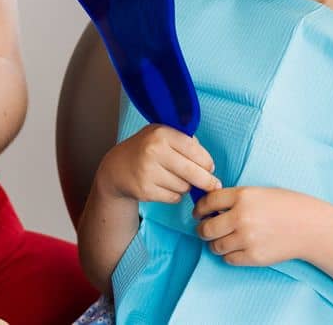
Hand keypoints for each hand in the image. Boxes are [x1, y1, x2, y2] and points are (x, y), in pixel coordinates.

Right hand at [97, 124, 221, 203]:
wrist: (117, 168)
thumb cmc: (146, 149)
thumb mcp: (162, 134)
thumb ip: (185, 142)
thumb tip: (208, 164)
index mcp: (161, 133)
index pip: (194, 149)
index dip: (207, 161)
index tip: (211, 168)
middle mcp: (154, 151)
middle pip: (192, 172)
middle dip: (207, 181)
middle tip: (214, 185)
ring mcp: (148, 172)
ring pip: (184, 187)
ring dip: (186, 186)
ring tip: (177, 179)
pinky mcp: (145, 191)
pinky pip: (174, 198)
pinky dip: (176, 195)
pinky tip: (167, 186)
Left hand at [193, 186, 323, 267]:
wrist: (310, 226)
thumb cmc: (286, 205)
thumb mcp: (259, 192)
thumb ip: (235, 199)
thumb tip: (209, 208)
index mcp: (243, 195)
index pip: (208, 202)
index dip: (199, 208)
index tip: (198, 213)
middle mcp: (241, 217)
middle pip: (206, 228)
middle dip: (202, 229)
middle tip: (204, 230)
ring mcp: (246, 238)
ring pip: (215, 246)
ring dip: (215, 244)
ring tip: (222, 240)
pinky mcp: (253, 256)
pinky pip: (228, 259)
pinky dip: (228, 255)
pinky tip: (236, 248)